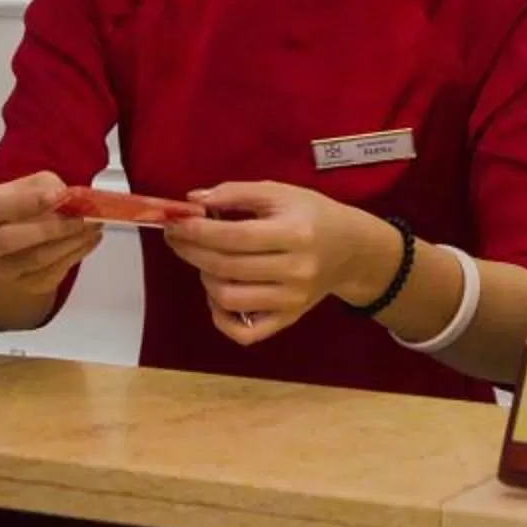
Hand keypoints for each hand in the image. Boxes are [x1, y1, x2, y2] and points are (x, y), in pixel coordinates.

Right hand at [0, 172, 101, 299]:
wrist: (6, 240)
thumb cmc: (16, 207)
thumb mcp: (26, 186)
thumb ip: (43, 187)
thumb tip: (67, 199)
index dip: (24, 202)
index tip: (58, 195)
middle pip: (8, 240)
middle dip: (51, 227)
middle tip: (82, 217)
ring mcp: (0, 269)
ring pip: (35, 260)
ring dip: (70, 242)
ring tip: (93, 226)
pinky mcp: (23, 285)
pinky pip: (51, 274)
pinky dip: (75, 255)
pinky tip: (89, 240)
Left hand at [162, 180, 389, 346]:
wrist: (351, 250)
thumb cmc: (311, 215)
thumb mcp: (279, 192)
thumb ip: (236, 192)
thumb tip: (193, 201)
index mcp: (294, 234)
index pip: (234, 238)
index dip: (198, 231)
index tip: (175, 222)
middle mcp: (295, 271)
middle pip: (227, 268)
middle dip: (191, 251)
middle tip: (177, 236)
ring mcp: (291, 301)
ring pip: (229, 300)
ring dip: (205, 278)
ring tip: (205, 260)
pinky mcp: (288, 320)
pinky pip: (244, 333)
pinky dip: (220, 317)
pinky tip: (216, 294)